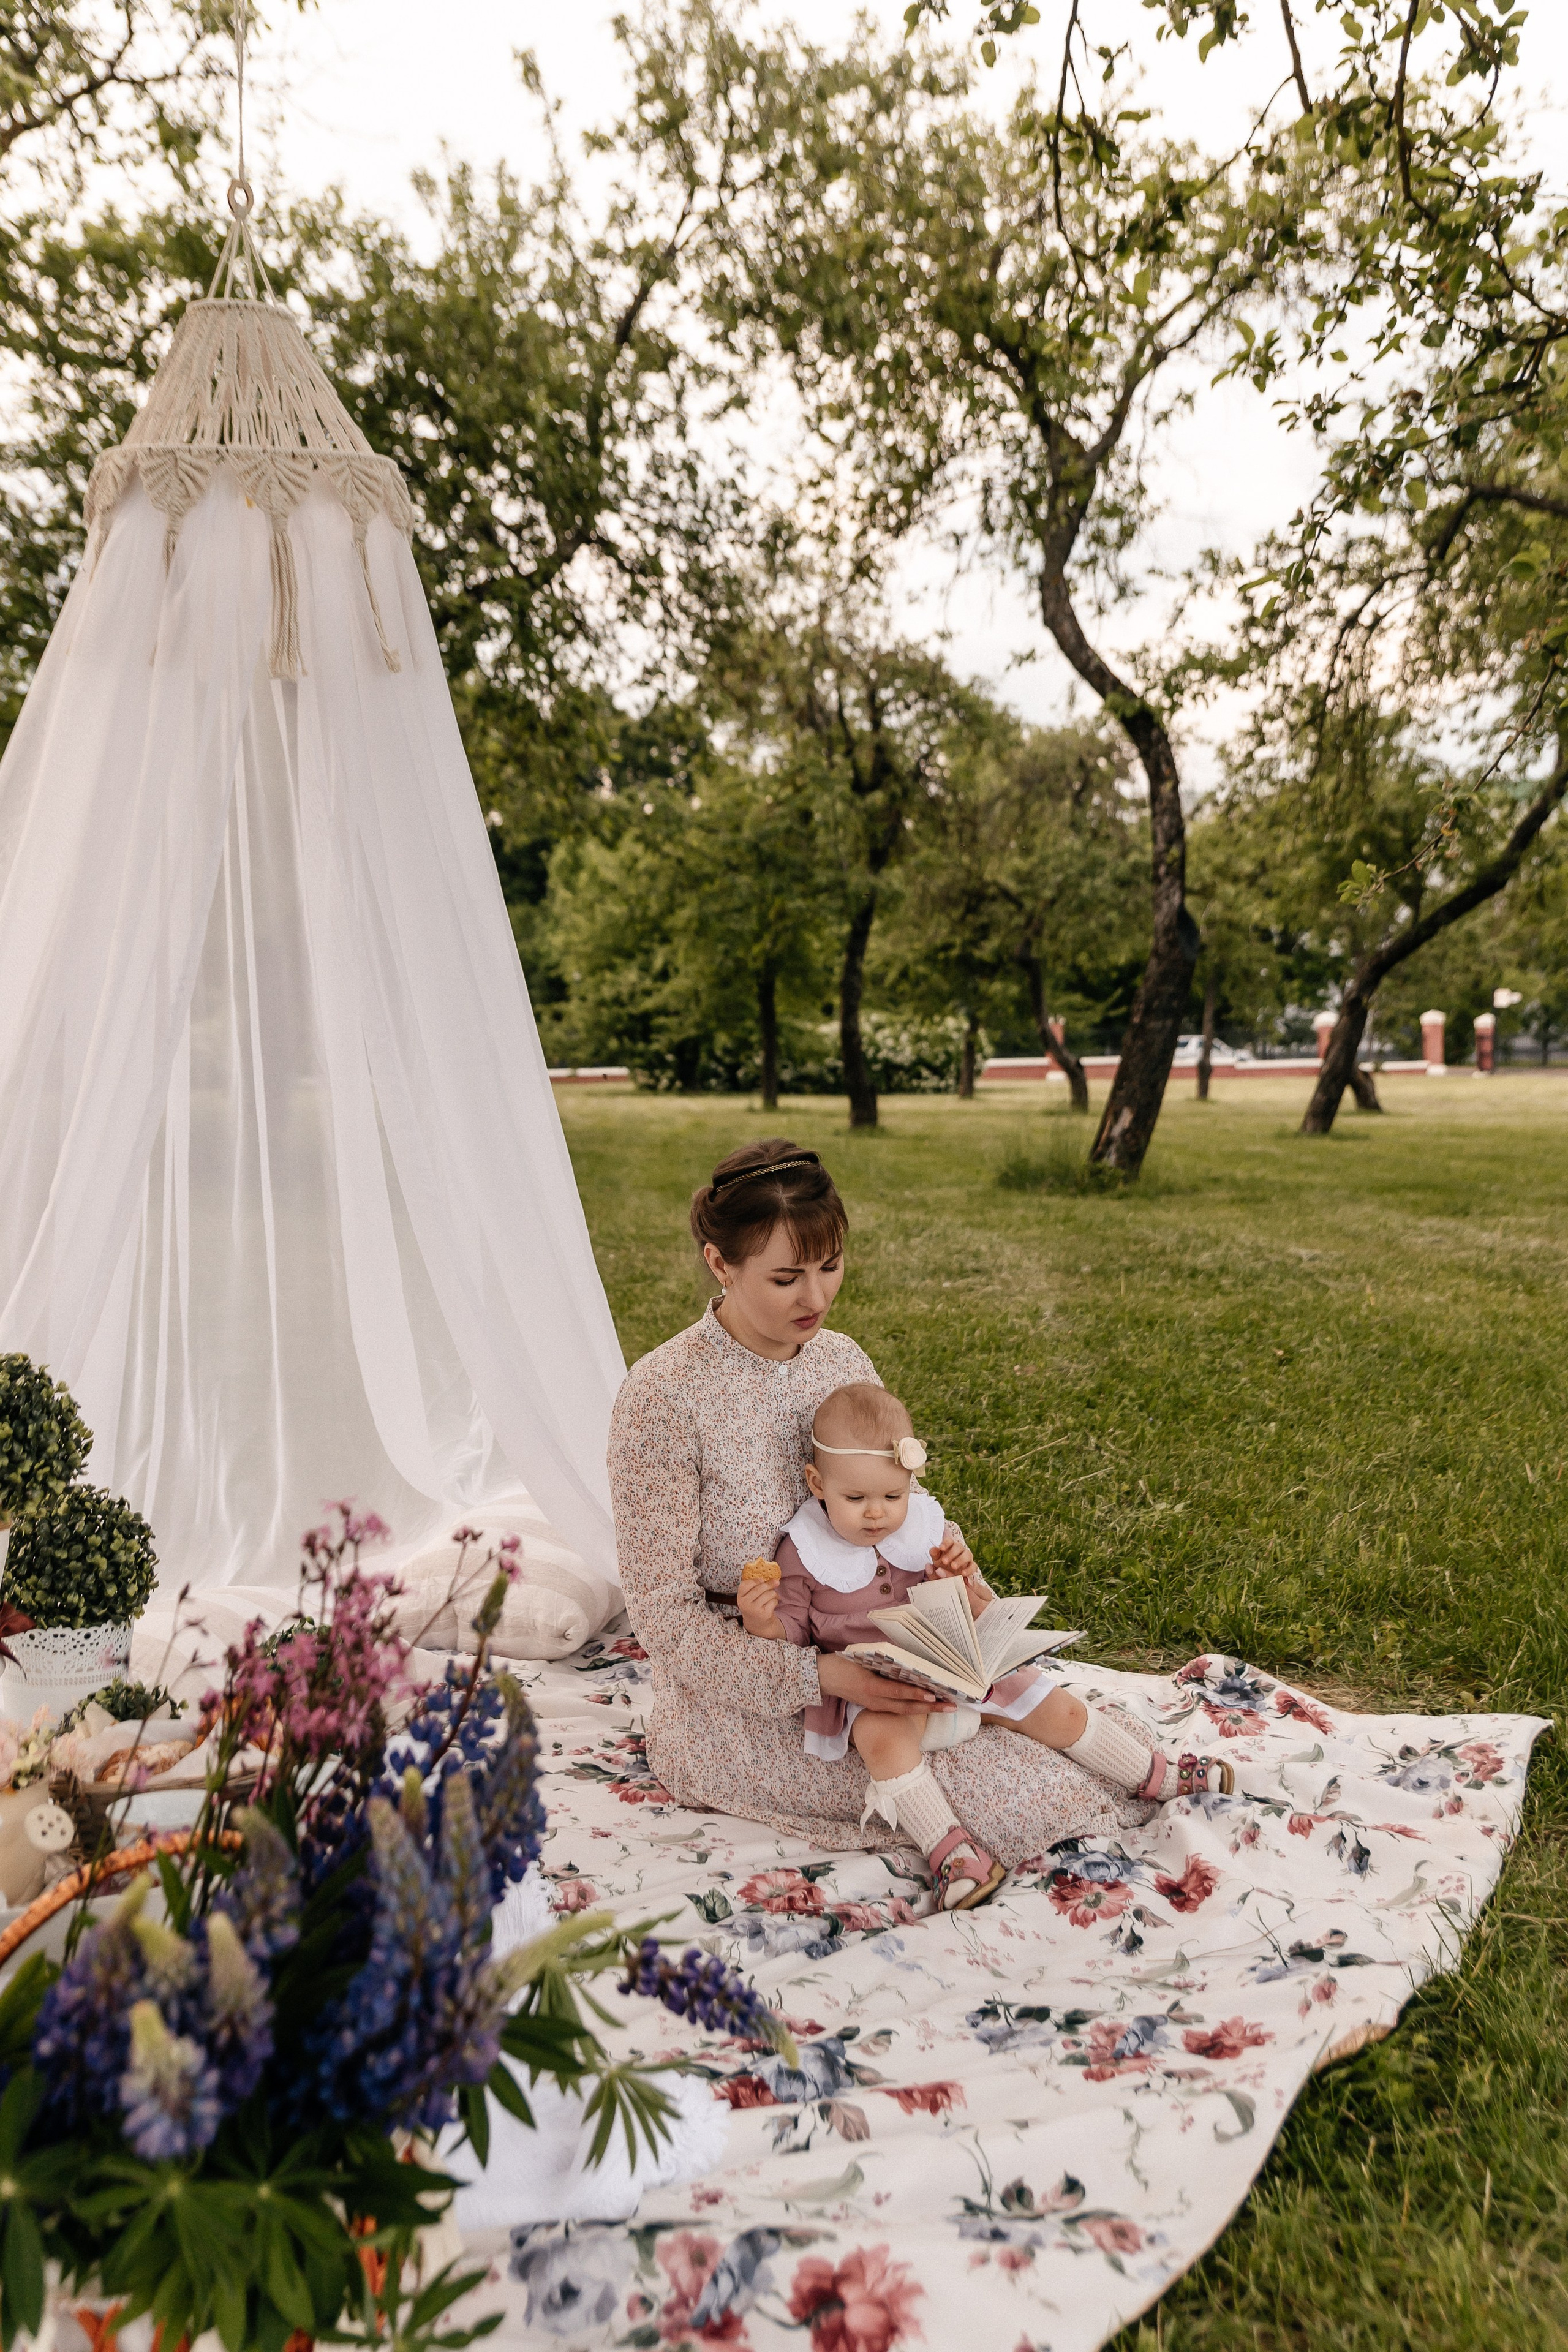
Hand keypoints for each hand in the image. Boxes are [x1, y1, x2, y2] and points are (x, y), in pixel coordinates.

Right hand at [737, 1580, 783, 1639]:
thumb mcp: (750, 1596)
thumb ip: (757, 1586)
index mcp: (740, 1597)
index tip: (761, 1580)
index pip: (745, 1584)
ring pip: (769, 1594)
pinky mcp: (764, 1614)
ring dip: (773, 1593)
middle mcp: (745, 1604)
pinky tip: (771, 1604)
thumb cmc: (754, 1605)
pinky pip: (773, 1601)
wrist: (757, 1623)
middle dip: (769, 1584)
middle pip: (760, 1587)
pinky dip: (775, 1601)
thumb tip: (775, 1581)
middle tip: (775, 1582)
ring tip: (772, 1596)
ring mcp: (754, 1610)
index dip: (755, 1580)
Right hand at [817, 1652, 951, 1714]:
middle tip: (951, 1706)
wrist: (823, 1678)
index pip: (898, 1692)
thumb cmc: (842, 1664)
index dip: (916, 1694)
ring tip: (945, 1706)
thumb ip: (883, 1658)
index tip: (933, 1694)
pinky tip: (926, 1704)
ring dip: (926, 1709)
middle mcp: (875, 1701)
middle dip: (930, 1708)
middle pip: (907, 1707)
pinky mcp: (875, 1706)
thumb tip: (908, 1656)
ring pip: (904, 1711)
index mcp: (871, 1688)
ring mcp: (875, 1706)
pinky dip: (913, 1707)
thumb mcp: (861, 1658)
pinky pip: (897, 1709)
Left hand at [927, 1533, 976, 1579]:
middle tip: (944, 1561)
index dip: (946, 1543)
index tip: (941, 1548)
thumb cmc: (941, 1568)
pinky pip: (973, 1566)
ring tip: (953, 1566)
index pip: (949, 1541)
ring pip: (967, 1554)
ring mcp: (966, 1558)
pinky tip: (963, 1574)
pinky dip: (969, 1569)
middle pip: (959, 1546)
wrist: (949, 1579)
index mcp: (949, 1547)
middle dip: (951, 1553)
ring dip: (960, 1560)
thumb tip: (931, 1555)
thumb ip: (933, 1558)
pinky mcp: (972, 1566)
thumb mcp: (935, 1564)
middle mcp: (959, 1550)